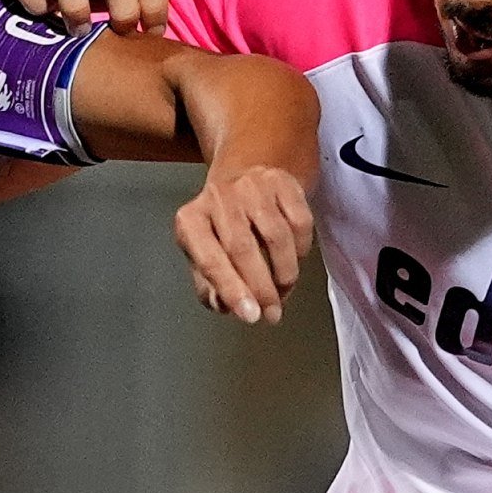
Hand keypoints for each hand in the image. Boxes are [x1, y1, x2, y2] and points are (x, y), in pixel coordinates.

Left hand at [172, 160, 311, 323]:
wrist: (243, 176)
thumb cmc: (220, 228)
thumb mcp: (204, 255)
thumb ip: (210, 286)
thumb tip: (226, 306)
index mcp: (191, 221)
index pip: (209, 260)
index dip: (231, 290)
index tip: (251, 316)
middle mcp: (218, 197)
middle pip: (243, 249)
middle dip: (262, 289)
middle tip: (272, 314)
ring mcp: (252, 186)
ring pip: (277, 237)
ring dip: (284, 273)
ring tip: (283, 290)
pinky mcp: (282, 182)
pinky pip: (300, 223)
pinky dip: (301, 249)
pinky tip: (294, 259)